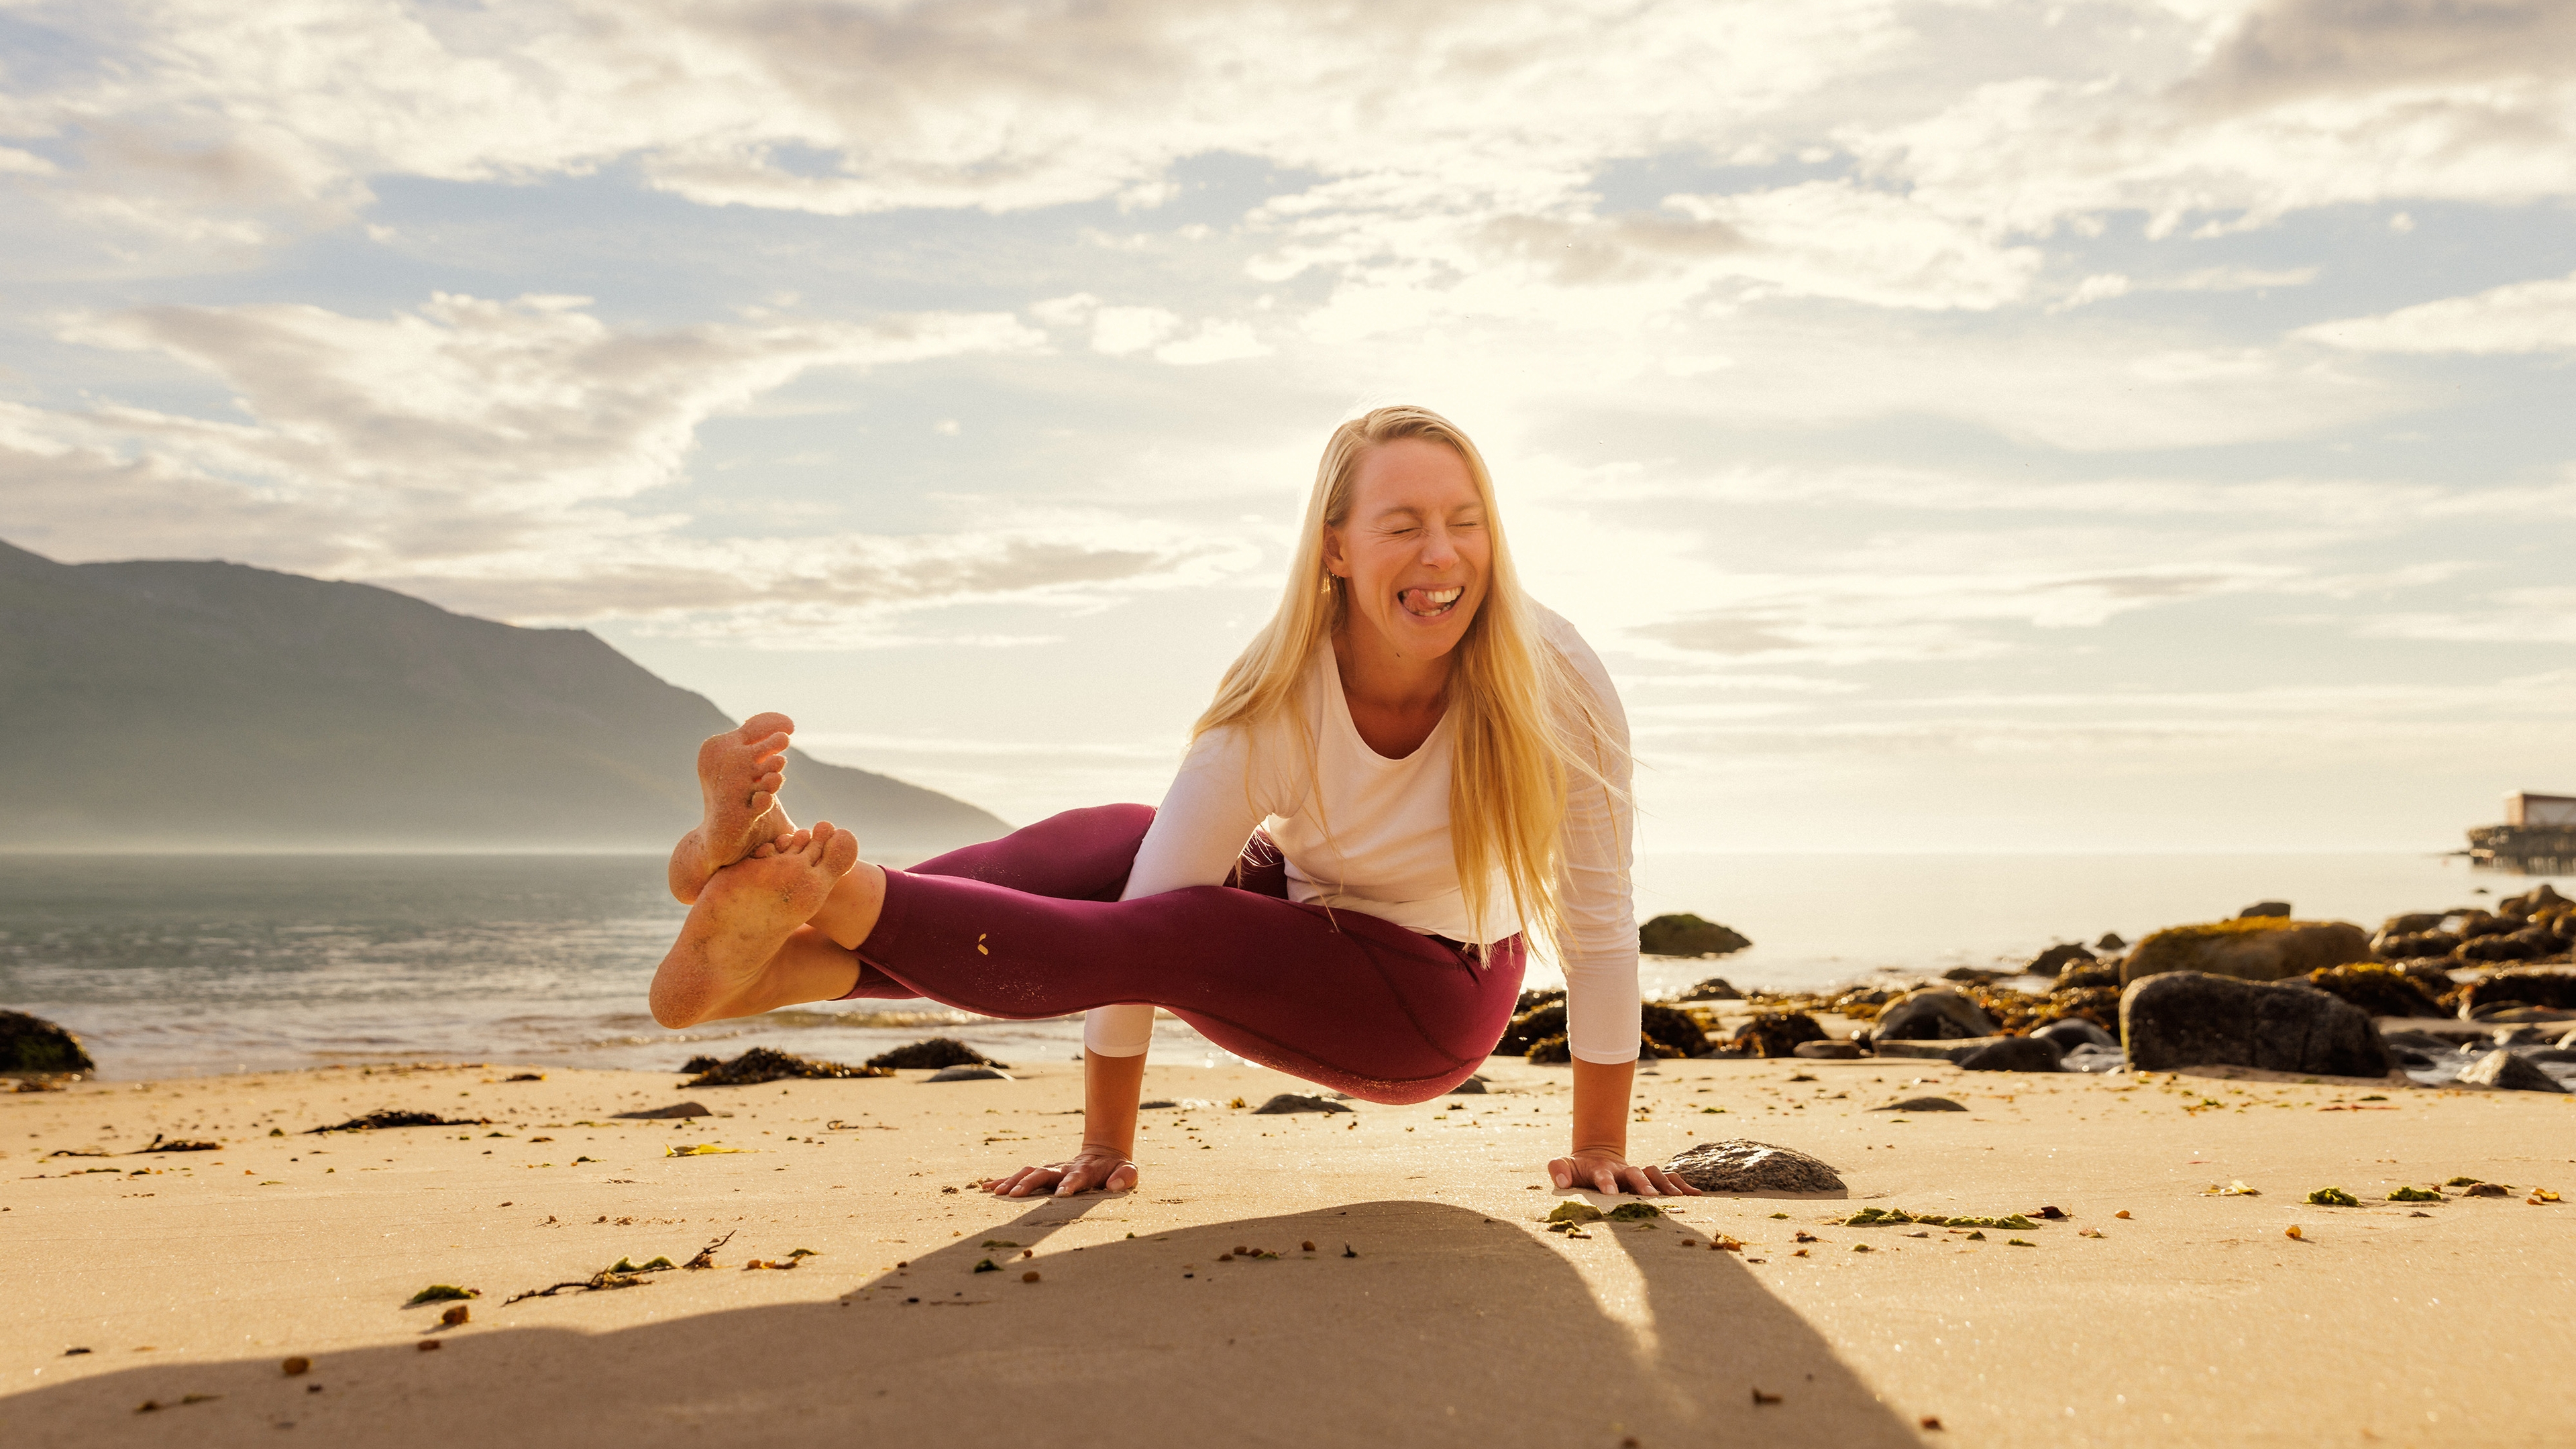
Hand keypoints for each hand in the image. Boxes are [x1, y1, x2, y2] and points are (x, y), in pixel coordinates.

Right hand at [986, 1144, 1136, 1197]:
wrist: (1104, 1153)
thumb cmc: (1116, 1169)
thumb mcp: (1128, 1172)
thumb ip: (1125, 1177)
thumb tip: (1115, 1185)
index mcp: (1084, 1171)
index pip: (1076, 1177)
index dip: (1070, 1185)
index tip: (1062, 1195)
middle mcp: (1063, 1169)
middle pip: (1044, 1174)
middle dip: (1029, 1184)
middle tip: (1014, 1195)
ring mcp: (1051, 1170)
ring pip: (1029, 1172)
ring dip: (1013, 1182)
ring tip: (996, 1192)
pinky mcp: (1043, 1173)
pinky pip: (1021, 1175)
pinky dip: (1004, 1180)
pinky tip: (987, 1187)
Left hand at [1547, 1148, 1700, 1196]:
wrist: (1595, 1159)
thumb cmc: (1577, 1169)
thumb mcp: (1563, 1166)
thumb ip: (1558, 1169)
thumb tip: (1561, 1182)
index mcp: (1602, 1170)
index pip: (1604, 1175)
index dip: (1606, 1182)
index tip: (1609, 1193)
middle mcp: (1624, 1171)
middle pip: (1636, 1173)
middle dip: (1642, 1184)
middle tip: (1648, 1196)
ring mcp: (1638, 1174)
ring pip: (1656, 1175)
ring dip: (1665, 1186)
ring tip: (1676, 1199)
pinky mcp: (1650, 1180)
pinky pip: (1670, 1180)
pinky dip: (1682, 1186)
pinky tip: (1696, 1196)